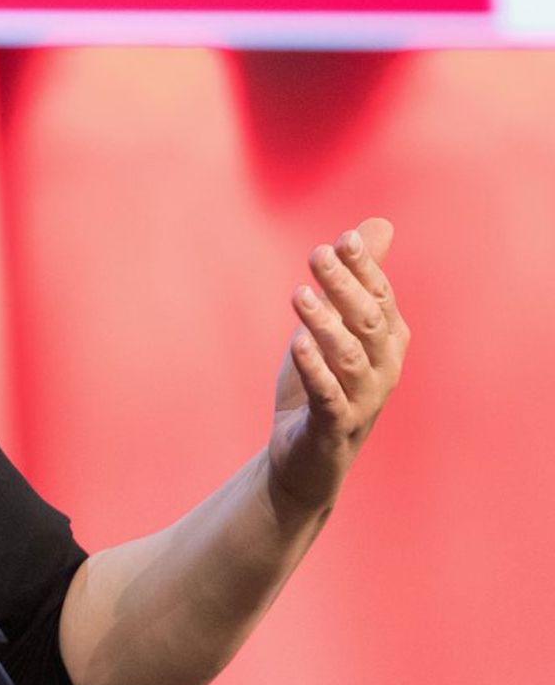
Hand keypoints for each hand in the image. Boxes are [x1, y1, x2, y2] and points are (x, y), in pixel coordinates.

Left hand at [266, 217, 410, 525]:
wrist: (306, 459)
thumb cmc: (322, 384)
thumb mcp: (335, 326)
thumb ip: (355, 279)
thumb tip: (378, 225)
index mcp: (387, 343)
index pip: (380, 298)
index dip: (364, 269)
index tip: (342, 239)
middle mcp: (382, 370)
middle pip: (369, 322)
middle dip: (346, 287)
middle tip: (317, 255)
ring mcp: (362, 400)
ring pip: (348, 357)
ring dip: (324, 323)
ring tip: (299, 294)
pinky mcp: (334, 426)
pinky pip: (328, 395)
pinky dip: (314, 369)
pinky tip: (297, 344)